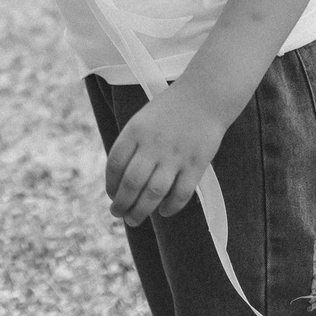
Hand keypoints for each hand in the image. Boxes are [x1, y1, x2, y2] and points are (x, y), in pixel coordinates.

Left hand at [103, 87, 229, 225]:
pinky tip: (163, 211)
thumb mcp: (143, 120)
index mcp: (135, 131)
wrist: (205, 96)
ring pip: (153, 192)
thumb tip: (120, 178)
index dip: (110, 184)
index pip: (115, 164)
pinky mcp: (196, 164)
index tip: (111, 195)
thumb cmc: (170, 110)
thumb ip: (132, 145)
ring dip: (140, 210)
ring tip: (133, 219)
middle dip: (121, 204)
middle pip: (131, 183)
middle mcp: (153, 144)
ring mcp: (175, 155)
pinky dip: (170, 206)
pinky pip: (181, 193)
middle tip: (118, 214)